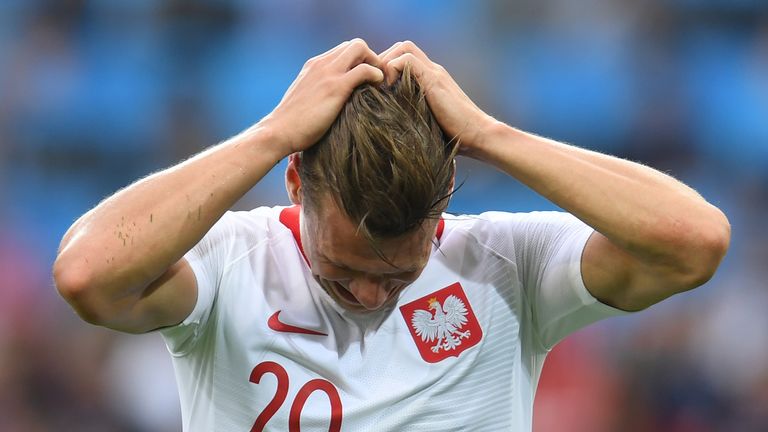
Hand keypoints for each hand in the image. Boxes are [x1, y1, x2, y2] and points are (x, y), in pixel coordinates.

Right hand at [260, 39, 383, 154]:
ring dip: (375, 63)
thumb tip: (331, 104)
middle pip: (354, 44)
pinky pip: (364, 70)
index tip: (366, 80)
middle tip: (375, 81)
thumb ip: (318, 93)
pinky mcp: (335, 88)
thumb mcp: (305, 100)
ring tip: (378, 85)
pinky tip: (376, 89)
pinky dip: (376, 76)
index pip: (343, 50)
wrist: (278, 132)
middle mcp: (321, 64)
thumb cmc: (293, 124)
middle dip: (370, 58)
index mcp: (314, 66)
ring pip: (360, 48)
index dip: (359, 61)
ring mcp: (328, 74)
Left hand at [378, 41, 495, 155]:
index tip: (377, 87)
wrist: (478, 135)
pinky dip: (392, 70)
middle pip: (402, 46)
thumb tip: (389, 128)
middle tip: (375, 84)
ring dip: (387, 62)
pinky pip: (408, 60)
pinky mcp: (434, 80)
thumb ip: (413, 114)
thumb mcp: (428, 122)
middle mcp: (433, 71)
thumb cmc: (454, 137)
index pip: (404, 55)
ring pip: (404, 48)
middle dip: (383, 60)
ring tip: (382, 86)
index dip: (386, 66)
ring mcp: (434, 73)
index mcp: (431, 78)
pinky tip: (390, 91)